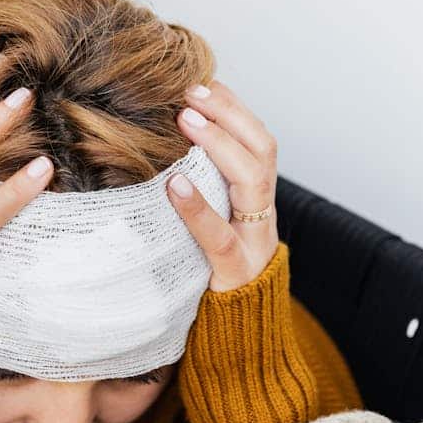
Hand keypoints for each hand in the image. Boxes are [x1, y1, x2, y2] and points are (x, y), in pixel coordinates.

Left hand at [165, 79, 279, 292]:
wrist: (236, 340)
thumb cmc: (209, 276)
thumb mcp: (208, 227)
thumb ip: (198, 193)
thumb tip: (159, 151)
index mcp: (256, 202)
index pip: (259, 142)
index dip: (236, 110)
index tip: (204, 82)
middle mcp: (262, 217)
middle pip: (264, 151)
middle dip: (231, 115)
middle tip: (191, 93)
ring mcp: (253, 244)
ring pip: (253, 182)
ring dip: (220, 144)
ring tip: (185, 120)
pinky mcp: (233, 273)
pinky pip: (218, 236)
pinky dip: (197, 206)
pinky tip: (174, 184)